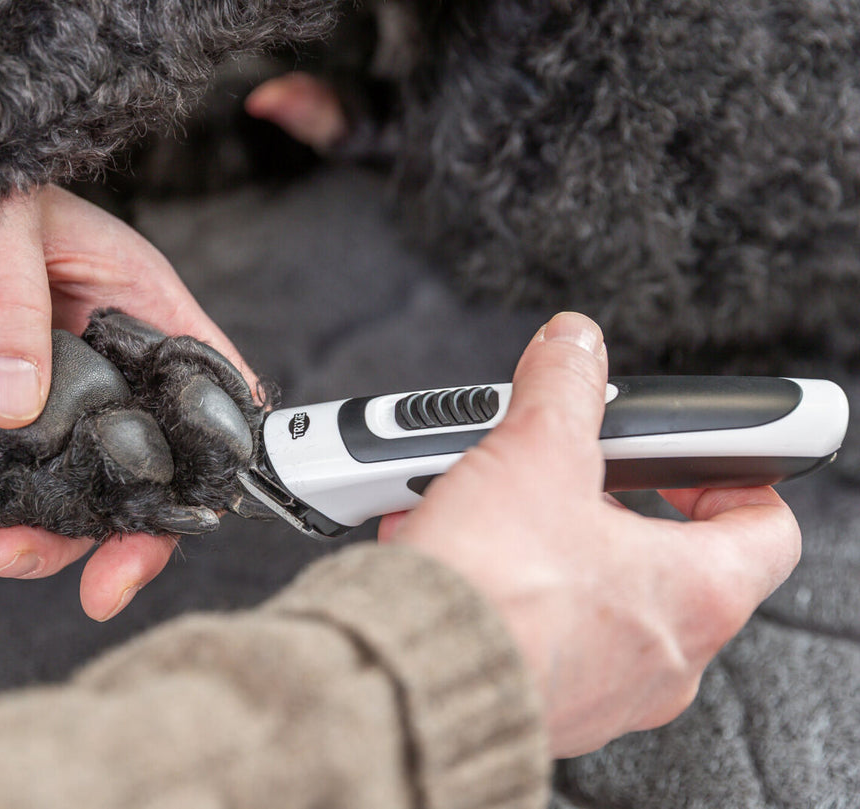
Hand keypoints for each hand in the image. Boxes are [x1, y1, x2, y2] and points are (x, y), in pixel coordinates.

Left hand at [0, 185, 257, 621]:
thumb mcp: (2, 224)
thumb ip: (10, 305)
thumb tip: (11, 405)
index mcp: (142, 311)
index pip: (204, 406)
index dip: (199, 481)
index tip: (156, 537)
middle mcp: (107, 362)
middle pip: (131, 473)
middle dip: (87, 534)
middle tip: (23, 556)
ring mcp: (50, 388)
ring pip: (59, 486)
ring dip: (12, 524)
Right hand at [378, 312, 800, 757]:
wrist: (407, 675)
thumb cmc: (494, 591)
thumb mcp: (534, 451)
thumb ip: (564, 387)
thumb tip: (574, 348)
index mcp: (696, 593)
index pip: (765, 526)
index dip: (728, 474)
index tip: (680, 455)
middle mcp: (664, 657)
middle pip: (659, 554)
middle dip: (596, 498)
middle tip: (556, 467)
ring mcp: (602, 690)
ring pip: (587, 594)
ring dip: (538, 540)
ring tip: (480, 503)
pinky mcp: (538, 703)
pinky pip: (532, 630)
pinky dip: (498, 587)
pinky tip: (446, 551)